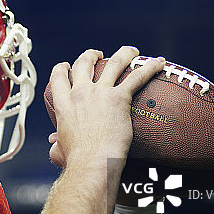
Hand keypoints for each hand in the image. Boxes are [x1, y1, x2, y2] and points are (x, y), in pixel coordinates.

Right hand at [48, 47, 164, 168]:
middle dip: (91, 55)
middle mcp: (81, 92)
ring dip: (123, 53)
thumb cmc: (77, 160)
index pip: (59, 77)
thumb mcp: (60, 149)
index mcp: (64, 103)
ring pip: (113, 63)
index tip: (68, 66)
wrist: (92, 162)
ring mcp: (100, 92)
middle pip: (85, 63)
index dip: (63, 68)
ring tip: (131, 51)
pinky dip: (150, 67)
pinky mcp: (119, 97)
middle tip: (98, 54)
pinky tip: (159, 62)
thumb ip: (57, 144)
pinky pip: (138, 77)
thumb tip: (54, 145)